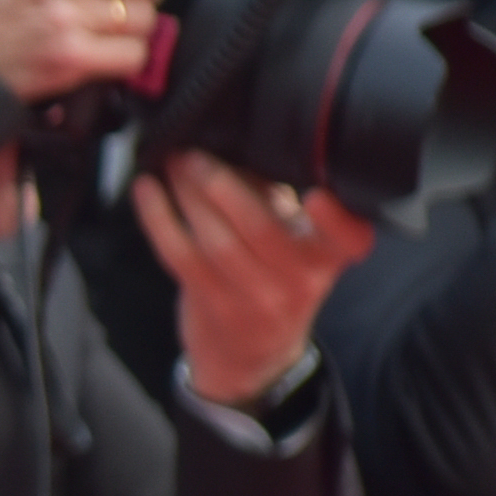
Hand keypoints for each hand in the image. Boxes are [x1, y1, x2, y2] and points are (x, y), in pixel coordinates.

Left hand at [134, 152, 371, 406]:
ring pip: (217, 241)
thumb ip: (279, 200)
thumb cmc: (275, 281)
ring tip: (173, 163)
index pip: (348, 240)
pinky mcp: (211, 303)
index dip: (336, 220)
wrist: (252, 356)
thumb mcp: (298, 244)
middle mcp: (298, 281)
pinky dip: (159, 219)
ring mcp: (254, 297)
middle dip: (223, 185)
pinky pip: (180, 256)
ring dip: (188, 196)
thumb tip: (241, 139)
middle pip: (261, 229)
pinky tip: (147, 190)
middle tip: (196, 153)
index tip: (318, 195)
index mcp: (329, 257)